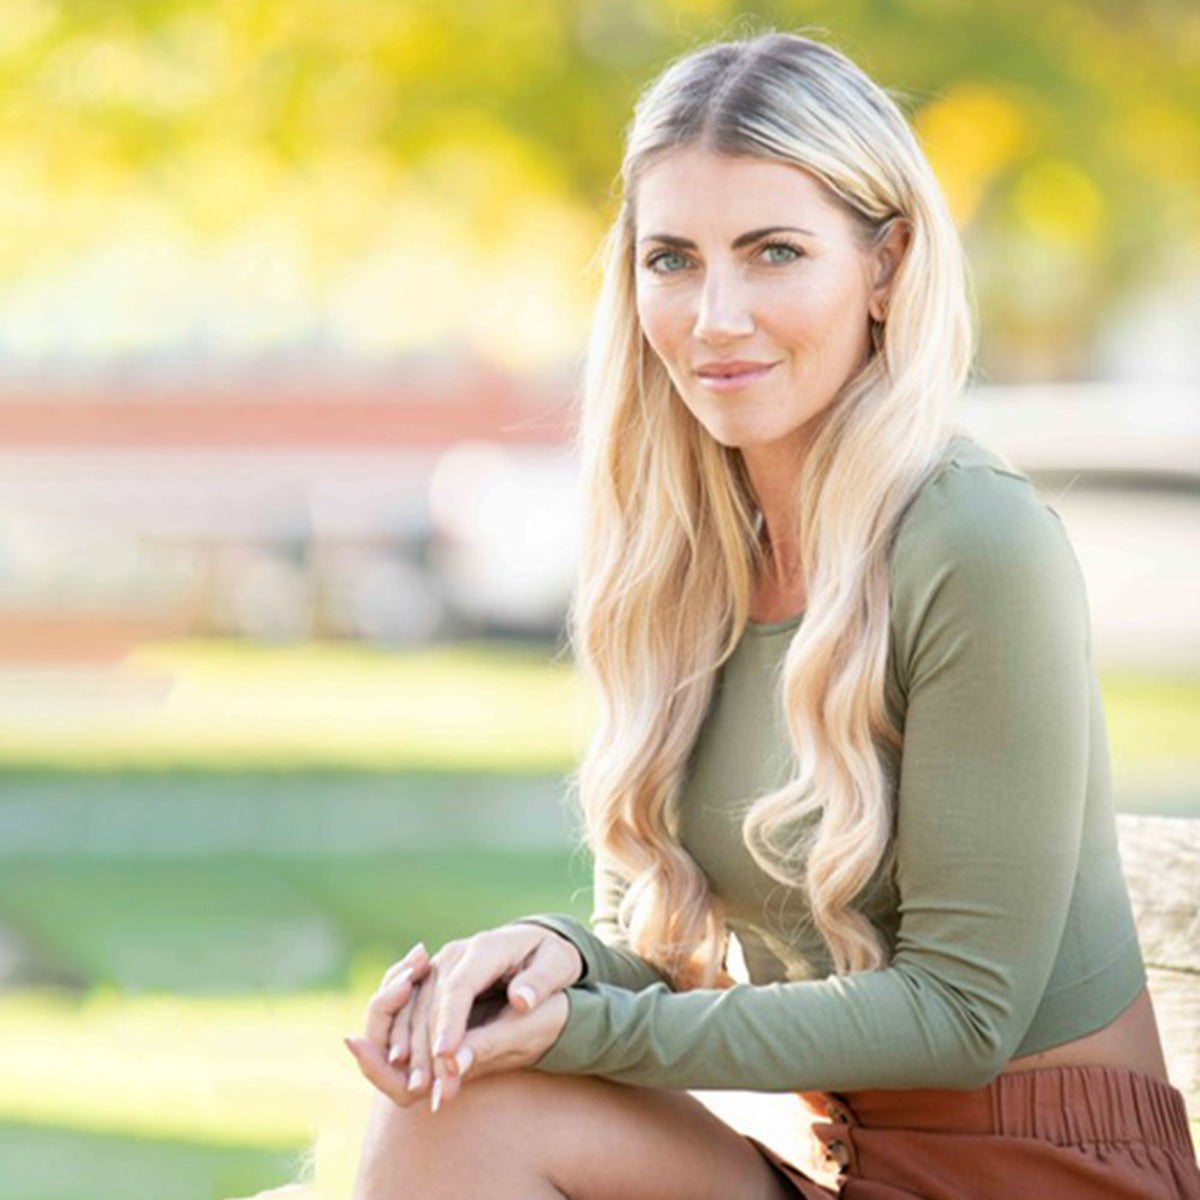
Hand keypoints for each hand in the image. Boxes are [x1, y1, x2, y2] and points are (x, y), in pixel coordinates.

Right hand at [344, 923, 581, 1110]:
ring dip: (414, 1050)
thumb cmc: (551, 959)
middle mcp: (456, 954)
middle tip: (435, 1090)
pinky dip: (408, 1043)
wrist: (536, 947)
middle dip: (429, 1047)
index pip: (460, 986)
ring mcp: (440, 967)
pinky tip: (409, 1074)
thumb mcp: (559, 965)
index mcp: (488, 947)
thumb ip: (539, 984)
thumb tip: (520, 1002)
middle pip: (432, 1002)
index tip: (446, 1057)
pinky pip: (412, 1013)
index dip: (450, 1021)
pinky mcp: (433, 983)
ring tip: (419, 1091)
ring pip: (415, 1010)